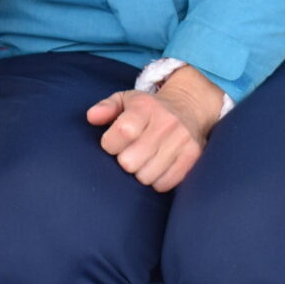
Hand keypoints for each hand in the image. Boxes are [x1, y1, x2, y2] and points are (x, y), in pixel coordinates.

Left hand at [86, 65, 226, 191]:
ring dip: (140, 173)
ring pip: (146, 176)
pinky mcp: (193, 155)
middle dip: (124, 161)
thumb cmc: (149, 108)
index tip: (112, 143)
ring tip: (143, 161)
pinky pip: (165, 183)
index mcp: (145, 107)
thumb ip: (106, 107)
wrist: (190, 107)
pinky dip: (157, 181)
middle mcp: (166, 122)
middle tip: (129, 154)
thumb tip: (91, 117)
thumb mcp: (126, 100)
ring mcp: (182, 140)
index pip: (123, 131)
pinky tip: (156, 168)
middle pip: (130, 161)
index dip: (110, 143)